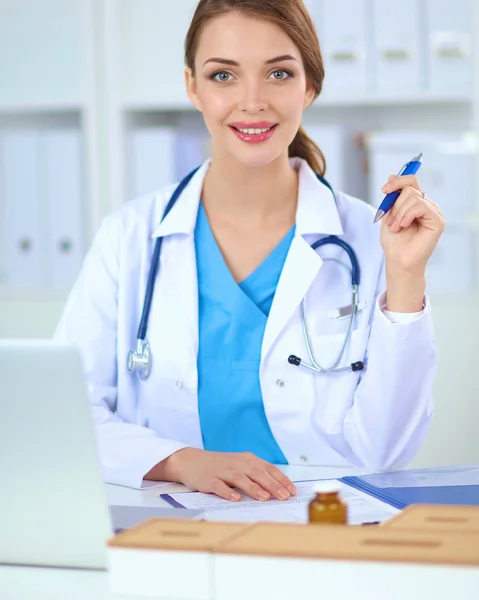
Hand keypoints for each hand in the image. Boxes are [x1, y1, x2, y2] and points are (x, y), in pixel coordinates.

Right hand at [162, 448, 295, 501]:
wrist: (191, 461)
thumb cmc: (220, 466)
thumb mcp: (240, 465)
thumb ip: (256, 474)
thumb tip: (279, 489)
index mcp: (247, 459)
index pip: (268, 468)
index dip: (281, 479)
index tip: (293, 491)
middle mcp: (236, 463)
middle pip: (257, 473)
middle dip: (272, 485)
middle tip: (284, 497)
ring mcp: (222, 471)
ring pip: (240, 478)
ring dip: (253, 488)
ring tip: (264, 498)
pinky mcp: (208, 480)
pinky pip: (219, 486)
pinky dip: (227, 492)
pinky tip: (235, 499)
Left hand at [379, 174, 445, 275]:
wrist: (398, 261)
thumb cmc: (394, 242)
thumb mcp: (388, 215)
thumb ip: (392, 197)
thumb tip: (392, 176)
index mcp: (416, 204)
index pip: (411, 182)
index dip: (397, 182)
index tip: (384, 190)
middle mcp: (427, 206)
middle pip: (410, 188)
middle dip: (395, 205)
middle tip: (391, 222)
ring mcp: (434, 212)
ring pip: (413, 197)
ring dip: (399, 213)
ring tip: (396, 227)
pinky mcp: (438, 220)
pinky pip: (420, 206)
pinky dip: (407, 215)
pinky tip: (403, 226)